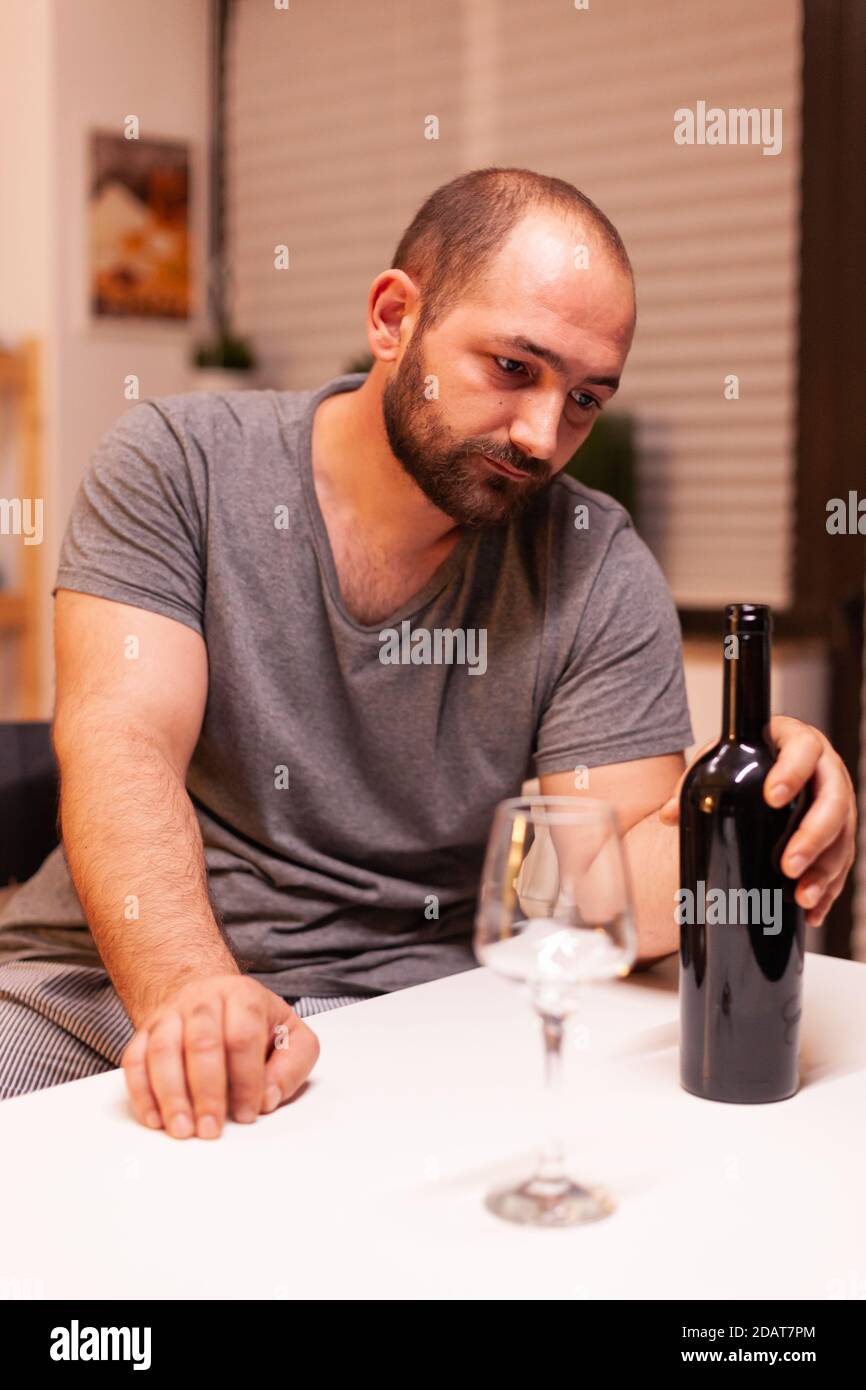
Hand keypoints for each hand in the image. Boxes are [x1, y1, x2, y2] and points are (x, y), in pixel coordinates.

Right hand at [121, 974, 319, 1138]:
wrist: (212, 997)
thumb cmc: (254, 1024)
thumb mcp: (291, 1035)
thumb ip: (292, 1065)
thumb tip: (269, 1098)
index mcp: (243, 997)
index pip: (243, 1037)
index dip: (246, 1080)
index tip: (247, 1114)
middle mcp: (203, 1000)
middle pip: (201, 1042)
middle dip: (206, 1092)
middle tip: (210, 1129)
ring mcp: (170, 1014)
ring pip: (163, 1050)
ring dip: (170, 1095)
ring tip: (182, 1130)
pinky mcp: (145, 1032)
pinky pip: (134, 1060)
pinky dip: (141, 1092)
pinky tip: (155, 1119)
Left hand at [658, 714, 857, 927]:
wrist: (762, 764)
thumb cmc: (745, 759)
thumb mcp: (719, 760)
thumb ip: (695, 781)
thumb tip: (671, 815)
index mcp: (797, 742)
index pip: (803, 750)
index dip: (792, 772)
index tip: (772, 797)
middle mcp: (827, 770)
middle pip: (833, 801)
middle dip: (813, 837)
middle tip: (788, 865)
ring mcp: (838, 802)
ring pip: (843, 837)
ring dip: (824, 871)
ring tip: (801, 896)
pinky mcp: (841, 831)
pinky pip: (842, 862)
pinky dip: (829, 889)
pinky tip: (811, 911)